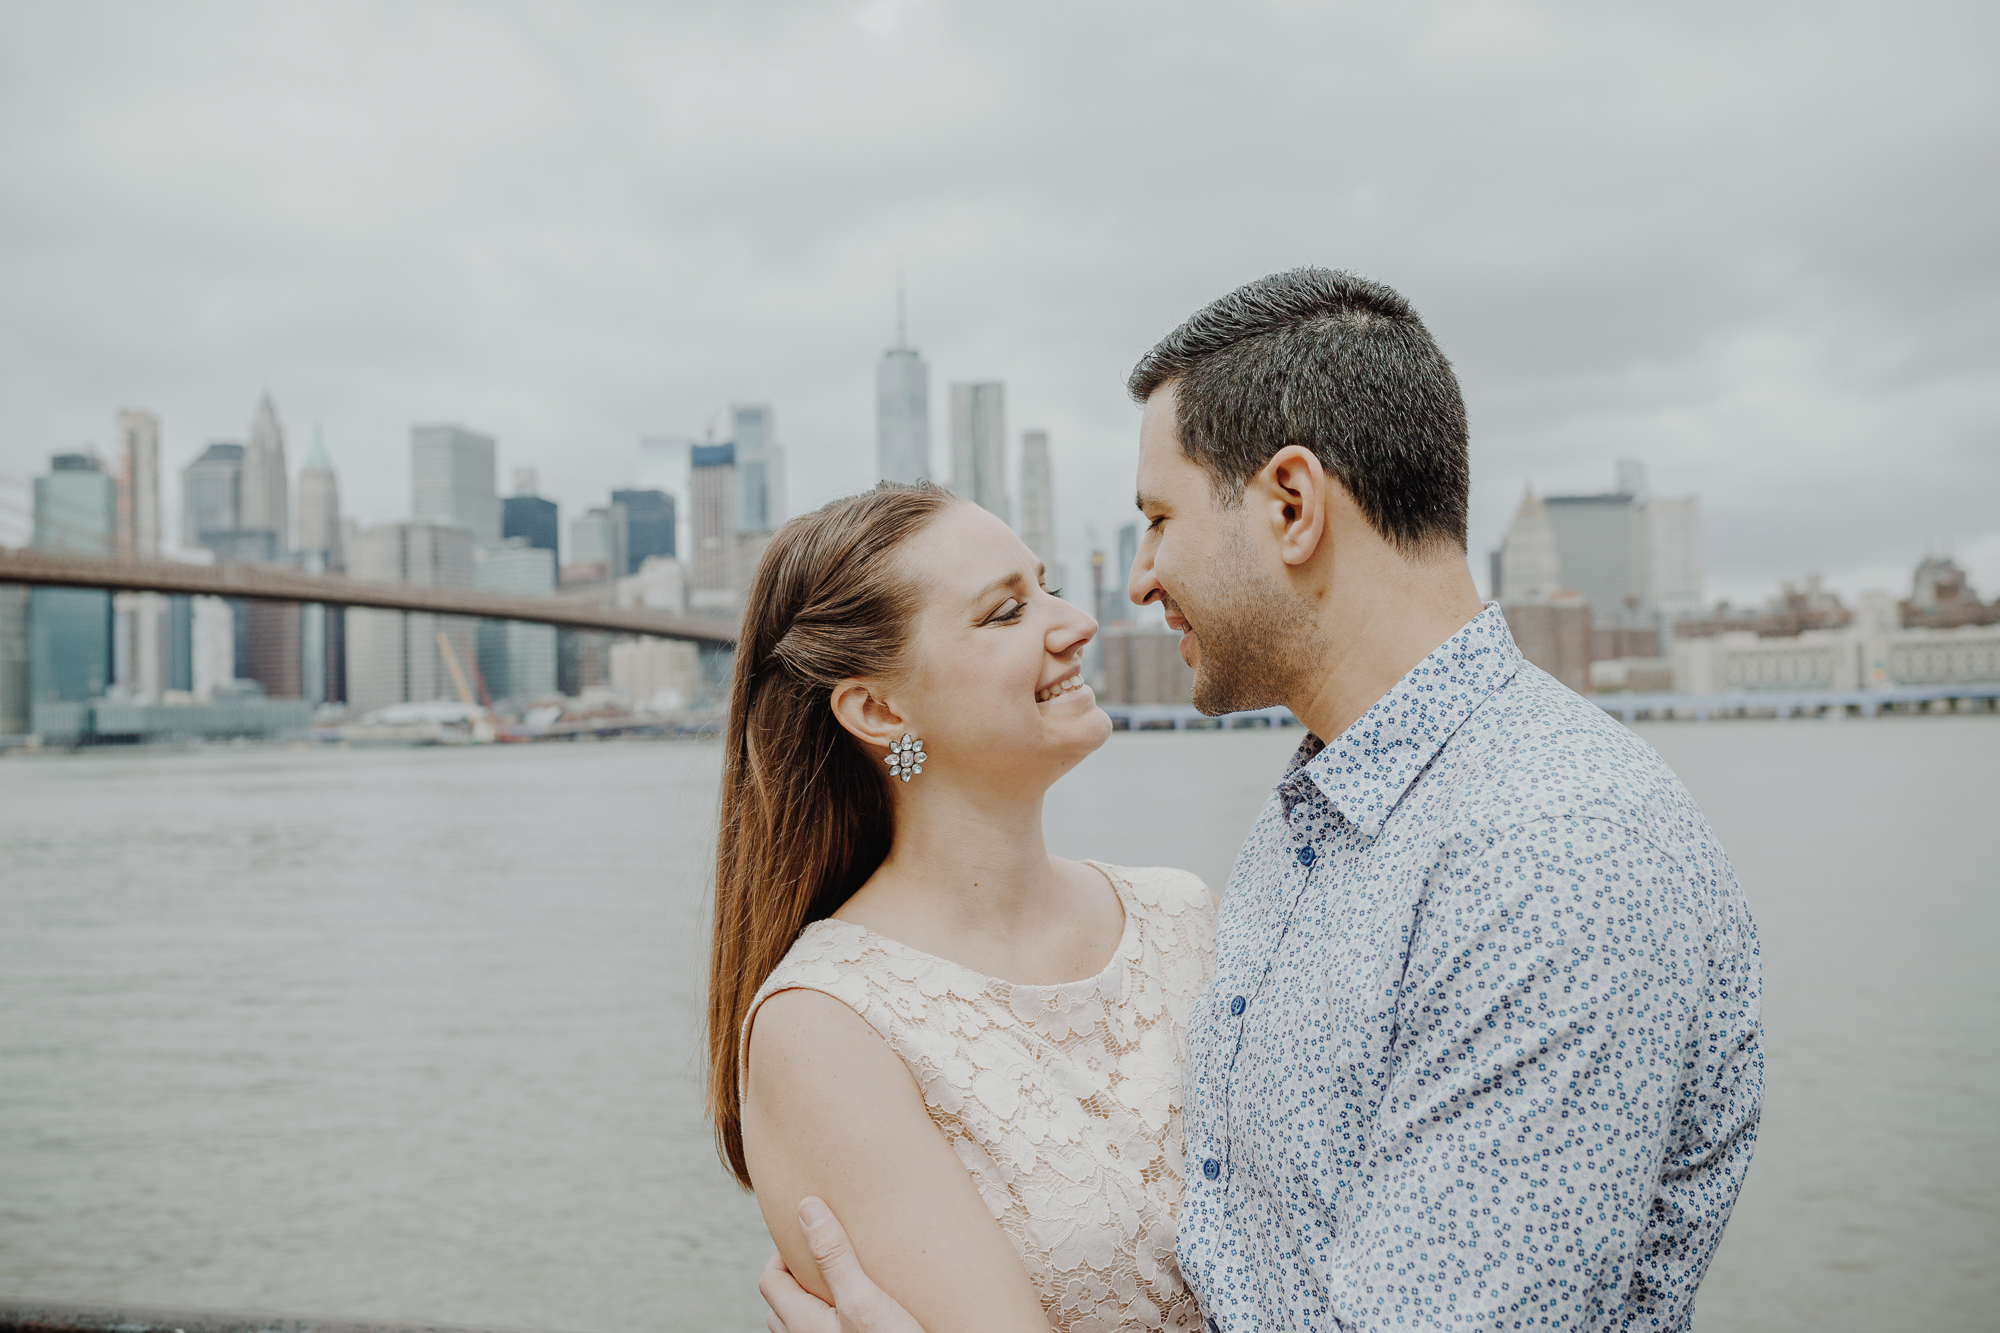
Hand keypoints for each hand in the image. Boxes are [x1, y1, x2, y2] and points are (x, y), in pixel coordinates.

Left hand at [759, 1197, 926, 1332]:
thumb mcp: (864, 1298)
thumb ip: (833, 1256)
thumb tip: (806, 1208)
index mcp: (801, 1323)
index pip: (770, 1279)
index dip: (785, 1250)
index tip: (815, 1231)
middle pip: (782, 1301)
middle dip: (798, 1272)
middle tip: (830, 1250)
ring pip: (803, 1320)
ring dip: (816, 1295)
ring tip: (847, 1275)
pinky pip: (827, 1331)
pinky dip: (834, 1313)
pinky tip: (867, 1306)